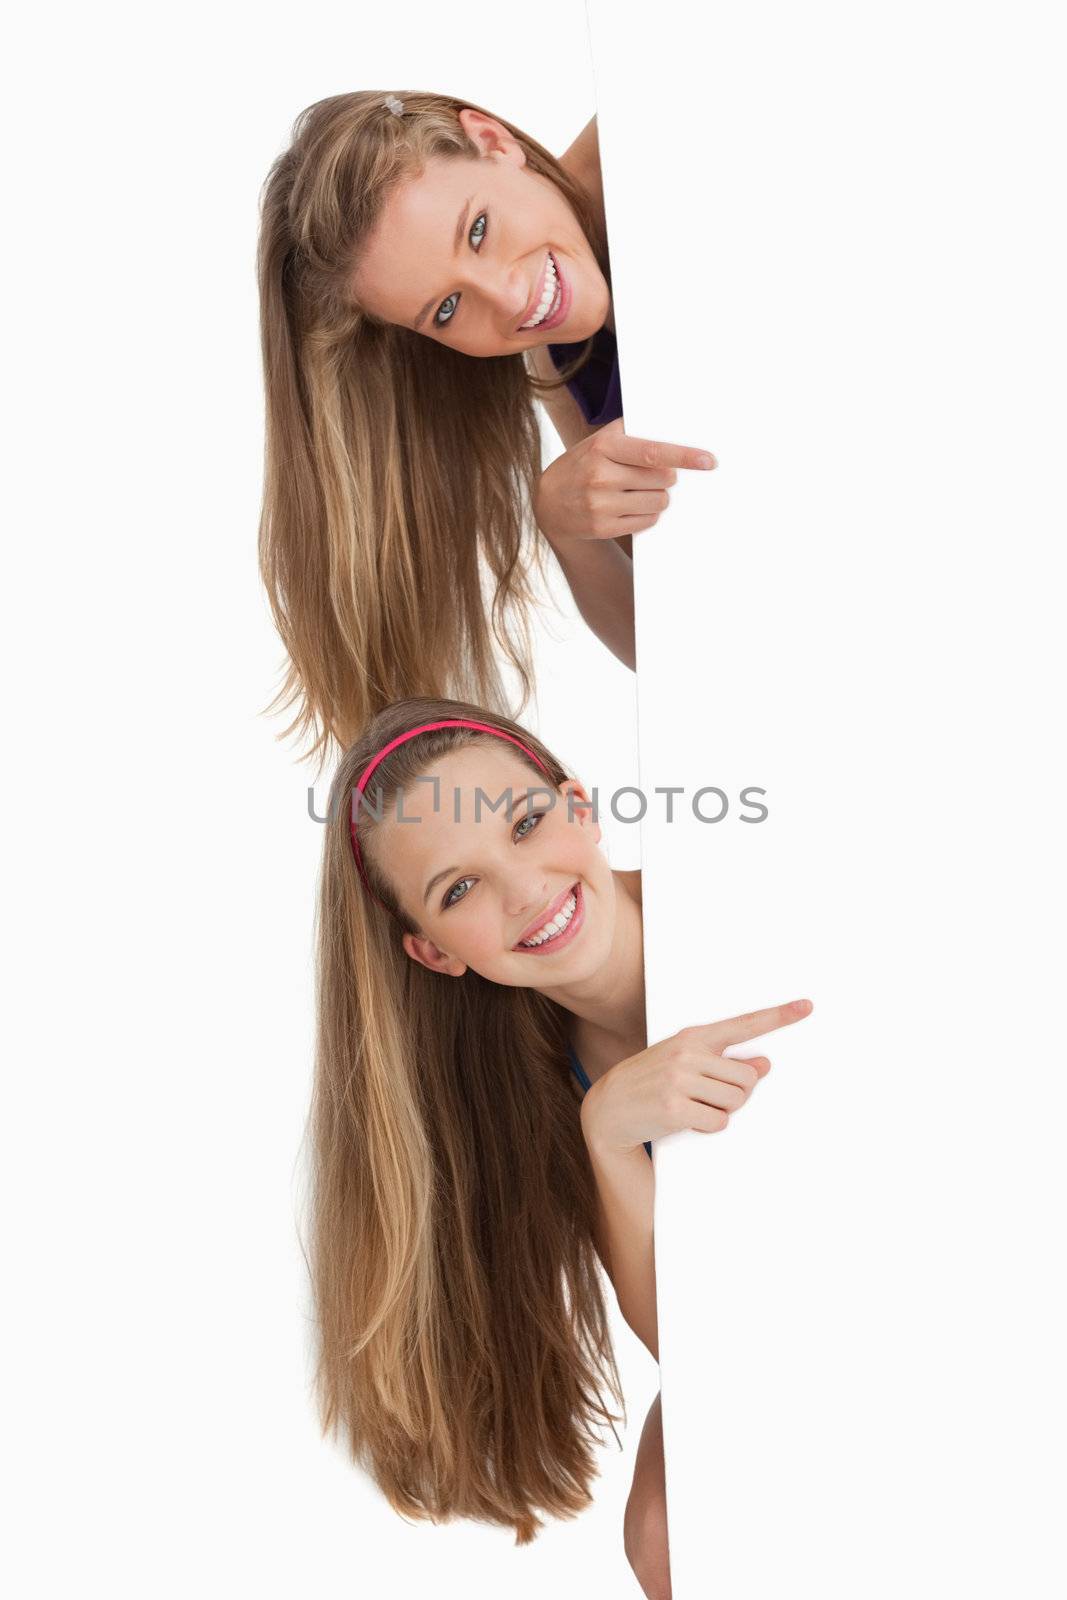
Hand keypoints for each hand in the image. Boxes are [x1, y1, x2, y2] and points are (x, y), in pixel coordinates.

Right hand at [533, 417, 716, 546]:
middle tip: (653, 476)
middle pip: (663, 479)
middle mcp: (601, 475)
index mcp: (604, 447)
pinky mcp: (603, 527)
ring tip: (637, 492)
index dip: (684, 456)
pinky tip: (629, 507)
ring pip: (658, 502)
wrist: (549, 503)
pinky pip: (647, 520)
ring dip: (658, 497)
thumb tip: (671, 427)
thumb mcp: (599, 441)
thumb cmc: (583, 465)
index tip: (708, 460)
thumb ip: (632, 433)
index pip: (653, 452)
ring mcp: (601, 504)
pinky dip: (647, 514)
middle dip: (667, 478)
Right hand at [580, 999, 812, 1156]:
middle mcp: (687, 1053)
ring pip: (736, 1101)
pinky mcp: (674, 1109)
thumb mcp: (685, 1062)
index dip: (778, 1016)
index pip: (743, 1023)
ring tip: (695, 1107)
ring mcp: (679, 1080)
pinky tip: (687, 1120)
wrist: (609, 1107)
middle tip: (709, 1096)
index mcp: (693, 1037)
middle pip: (747, 1077)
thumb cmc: (652, 1081)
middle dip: (736, 1093)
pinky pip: (718, 1122)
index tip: (807, 1006)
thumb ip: (724, 1061)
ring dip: (722, 1111)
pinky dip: (709, 1126)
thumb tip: (764, 1064)